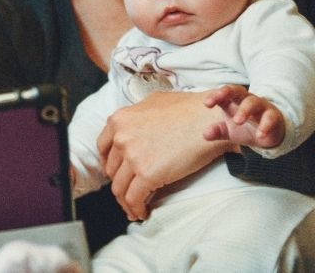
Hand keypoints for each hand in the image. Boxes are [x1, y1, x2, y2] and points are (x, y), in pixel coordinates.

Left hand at [96, 90, 232, 220]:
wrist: (211, 119)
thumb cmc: (189, 109)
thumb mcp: (154, 102)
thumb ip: (138, 114)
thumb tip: (136, 125)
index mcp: (120, 120)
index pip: (103, 147)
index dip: (109, 163)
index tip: (116, 173)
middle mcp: (121, 138)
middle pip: (112, 170)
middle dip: (120, 183)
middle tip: (129, 192)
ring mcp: (132, 156)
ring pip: (119, 188)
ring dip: (125, 202)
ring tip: (134, 209)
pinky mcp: (147, 174)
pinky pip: (134, 198)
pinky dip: (136, 209)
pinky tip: (143, 212)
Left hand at [203, 84, 284, 148]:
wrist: (269, 135)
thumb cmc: (245, 127)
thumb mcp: (229, 131)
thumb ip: (218, 131)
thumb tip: (205, 134)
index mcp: (234, 100)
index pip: (224, 93)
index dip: (216, 96)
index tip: (207, 104)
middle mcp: (247, 100)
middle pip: (238, 91)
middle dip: (228, 94)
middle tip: (215, 105)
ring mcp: (261, 107)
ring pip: (253, 102)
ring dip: (245, 110)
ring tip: (237, 121)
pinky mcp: (274, 116)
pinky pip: (270, 117)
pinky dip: (265, 126)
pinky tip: (260, 135)